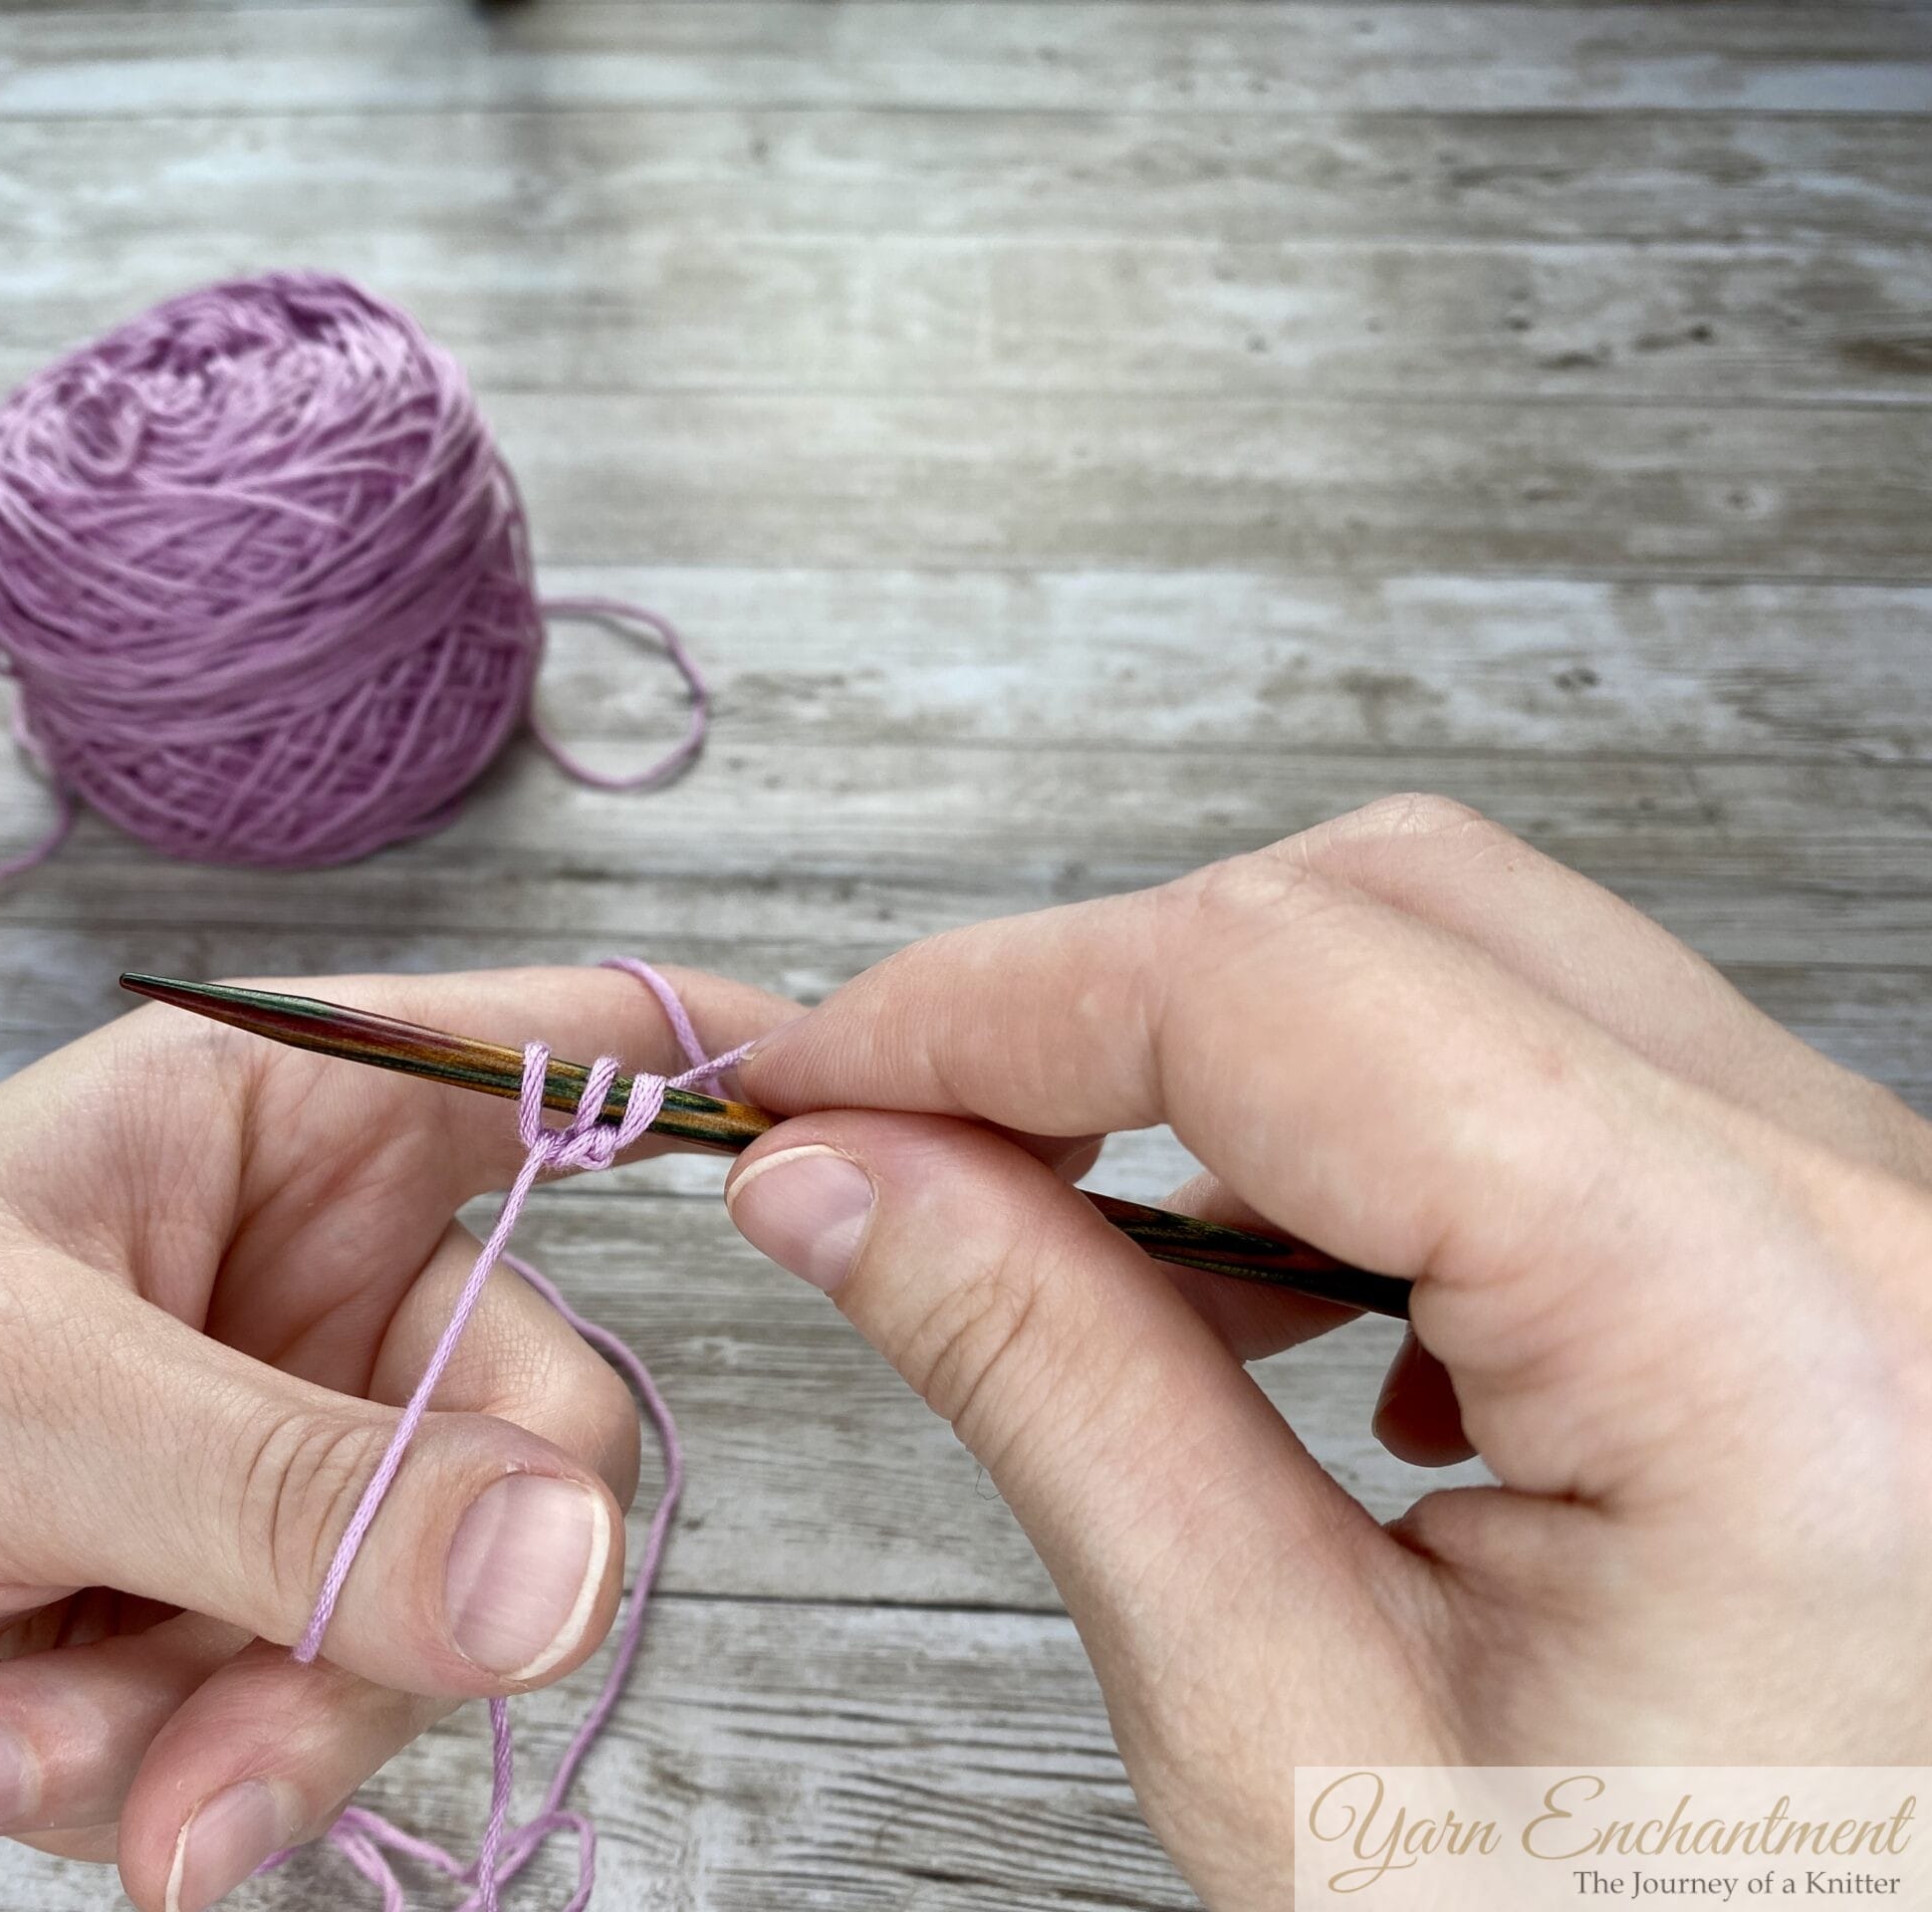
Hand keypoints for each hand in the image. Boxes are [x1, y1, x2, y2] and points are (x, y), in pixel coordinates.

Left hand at [0, 964, 786, 1911]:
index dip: (738, 1073)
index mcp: (276, 1114)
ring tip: (22, 1759)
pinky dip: (156, 1779)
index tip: (890, 1139)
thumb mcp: (6, 1400)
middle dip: (396, 1602)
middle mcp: (315, 1281)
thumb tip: (570, 1574)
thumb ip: (295, 1488)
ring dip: (236, 1729)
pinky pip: (311, 1725)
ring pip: (432, 1618)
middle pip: (538, 1426)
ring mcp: (288, 1464)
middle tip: (247, 1725)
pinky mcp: (233, 1625)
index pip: (561, 1048)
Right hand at [720, 795, 1931, 1908]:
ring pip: (1462, 953)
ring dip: (1215, 1060)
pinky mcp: (1821, 1241)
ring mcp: (1865, 1210)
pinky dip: (1345, 1125)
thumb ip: (1053, 1394)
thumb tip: (843, 1178)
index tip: (809, 1078)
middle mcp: (1865, 1215)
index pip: (1284, 993)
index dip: (989, 1005)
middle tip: (904, 1136)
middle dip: (1097, 1000)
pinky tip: (1275, 1300)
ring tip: (1074, 1247)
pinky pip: (1545, 1059)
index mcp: (1757, 1336)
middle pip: (1385, 906)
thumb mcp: (1288, 1728)